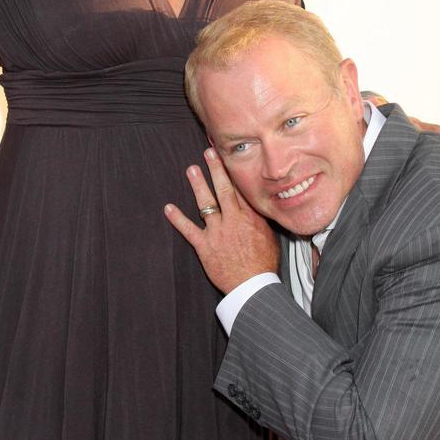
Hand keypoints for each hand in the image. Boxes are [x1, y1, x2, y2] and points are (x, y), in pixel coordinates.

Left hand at [164, 147, 279, 293]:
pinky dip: (177, 219)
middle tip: (208, 153)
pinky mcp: (205, 246)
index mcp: (250, 217)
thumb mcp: (270, 237)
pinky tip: (168, 208)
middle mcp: (233, 220)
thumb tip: (259, 207)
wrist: (253, 286)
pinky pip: (189, 230)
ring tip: (191, 170)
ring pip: (206, 203)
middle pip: (223, 189)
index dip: (233, 172)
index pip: (240, 189)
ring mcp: (217, 232)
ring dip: (198, 185)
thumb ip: (261, 220)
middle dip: (215, 169)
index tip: (228, 158)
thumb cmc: (264, 265)